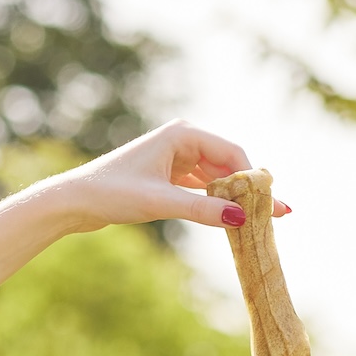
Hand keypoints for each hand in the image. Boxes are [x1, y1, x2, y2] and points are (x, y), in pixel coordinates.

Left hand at [40, 121, 290, 233]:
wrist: (75, 201)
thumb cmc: (112, 194)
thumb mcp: (161, 203)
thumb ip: (202, 210)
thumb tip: (241, 219)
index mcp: (182, 134)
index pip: (231, 153)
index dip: (253, 179)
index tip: (271, 203)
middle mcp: (182, 141)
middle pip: (228, 166)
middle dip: (250, 191)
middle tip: (280, 214)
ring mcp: (176, 158)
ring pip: (217, 179)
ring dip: (235, 199)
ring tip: (263, 221)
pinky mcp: (169, 177)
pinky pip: (203, 189)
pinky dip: (217, 204)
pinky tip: (234, 220)